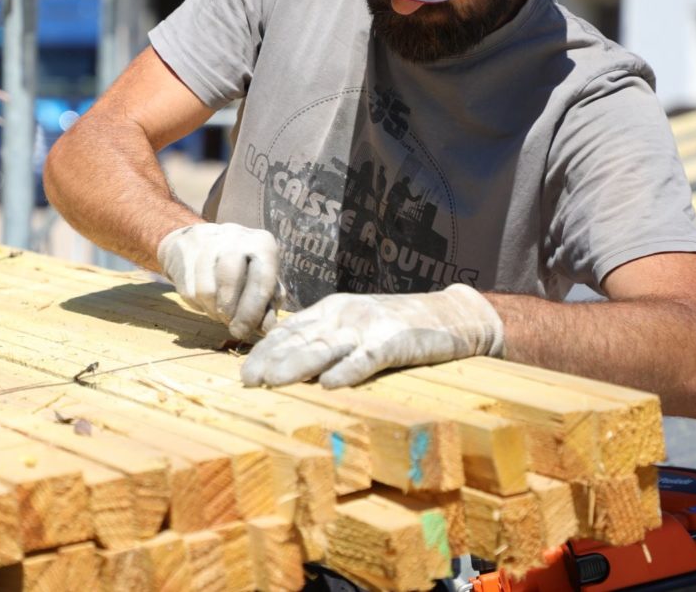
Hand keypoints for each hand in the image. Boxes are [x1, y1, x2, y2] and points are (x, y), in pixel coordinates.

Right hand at [156, 222, 282, 338]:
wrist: (198, 242)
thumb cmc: (239, 267)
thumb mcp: (259, 281)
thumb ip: (267, 304)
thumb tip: (266, 329)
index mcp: (261, 243)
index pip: (262, 279)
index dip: (252, 311)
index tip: (244, 332)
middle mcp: (236, 236)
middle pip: (230, 279)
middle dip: (230, 311)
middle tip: (232, 328)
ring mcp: (207, 240)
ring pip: (206, 289)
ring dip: (213, 311)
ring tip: (219, 313)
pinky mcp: (183, 251)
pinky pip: (188, 291)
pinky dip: (198, 305)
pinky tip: (205, 302)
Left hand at [240, 284, 503, 387]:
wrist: (452, 315)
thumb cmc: (399, 325)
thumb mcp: (355, 326)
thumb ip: (326, 340)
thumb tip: (288, 365)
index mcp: (332, 310)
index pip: (289, 329)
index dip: (264, 350)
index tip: (244, 372)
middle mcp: (345, 315)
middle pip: (300, 338)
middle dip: (271, 359)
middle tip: (247, 380)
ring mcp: (369, 327)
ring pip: (326, 347)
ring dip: (298, 364)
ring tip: (273, 381)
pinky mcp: (395, 342)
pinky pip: (368, 358)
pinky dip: (349, 371)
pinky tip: (331, 385)